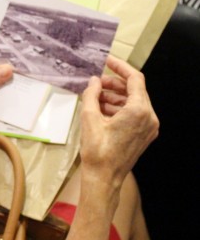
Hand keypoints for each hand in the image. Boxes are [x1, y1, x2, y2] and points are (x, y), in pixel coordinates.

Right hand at [79, 56, 158, 189]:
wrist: (104, 178)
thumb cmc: (98, 152)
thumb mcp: (89, 118)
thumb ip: (92, 95)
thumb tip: (93, 81)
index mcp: (139, 111)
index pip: (135, 79)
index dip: (120, 68)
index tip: (108, 62)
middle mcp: (149, 118)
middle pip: (135, 90)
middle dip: (115, 84)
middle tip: (97, 82)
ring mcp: (149, 128)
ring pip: (134, 102)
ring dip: (116, 97)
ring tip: (95, 98)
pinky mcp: (144, 135)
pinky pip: (134, 114)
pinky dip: (120, 108)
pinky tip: (102, 110)